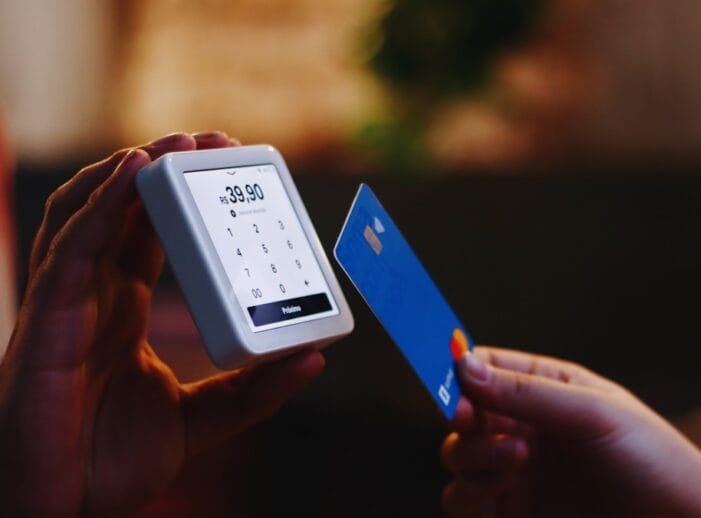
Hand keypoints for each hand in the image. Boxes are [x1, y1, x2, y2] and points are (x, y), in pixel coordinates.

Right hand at [0, 132, 324, 515]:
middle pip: (118, 211)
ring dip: (128, 172)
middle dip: (158, 168)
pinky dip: (100, 206)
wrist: (59, 515)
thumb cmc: (109, 466)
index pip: (150, 235)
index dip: (181, 197)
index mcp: (120, 310)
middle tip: (209, 139)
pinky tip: (132, 173)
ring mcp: (63, 305)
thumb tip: (315, 357)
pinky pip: (70, 249)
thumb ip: (254, 391)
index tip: (225, 167)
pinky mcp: (43, 323)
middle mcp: (91, 297)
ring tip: (175, 143)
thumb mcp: (200, 421)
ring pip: (86, 215)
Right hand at [441, 347, 700, 516]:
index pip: (484, 367)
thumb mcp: (594, 414)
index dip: (460, 372)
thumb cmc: (653, 460)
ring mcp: (516, 474)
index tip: (454, 385)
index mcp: (546, 389)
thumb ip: (526, 392)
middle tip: (472, 424)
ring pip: (457, 458)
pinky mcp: (512, 514)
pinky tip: (501, 491)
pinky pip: (464, 502)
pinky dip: (469, 496)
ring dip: (470, 457)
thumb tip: (462, 364)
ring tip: (516, 461)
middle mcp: (525, 427)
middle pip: (462, 414)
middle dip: (462, 419)